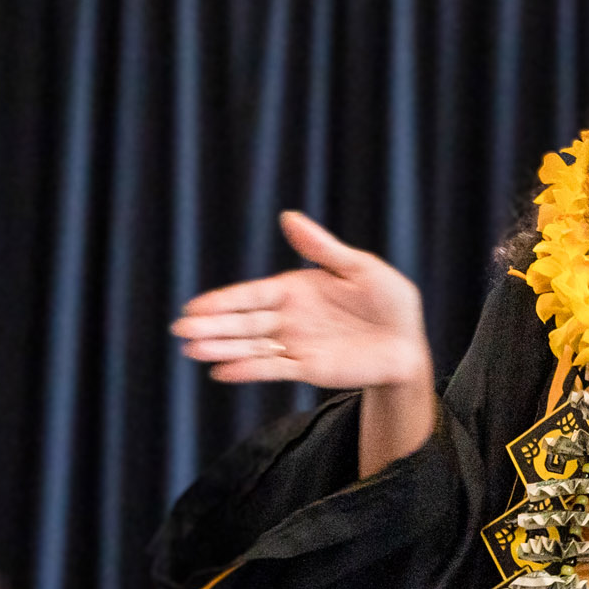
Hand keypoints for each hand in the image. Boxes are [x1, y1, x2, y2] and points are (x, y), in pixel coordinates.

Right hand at [174, 211, 431, 388]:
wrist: (408, 343)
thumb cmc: (389, 300)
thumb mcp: (361, 268)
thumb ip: (323, 248)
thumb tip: (288, 216)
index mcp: (296, 289)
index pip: (251, 295)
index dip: (223, 301)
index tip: (193, 306)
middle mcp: (289, 318)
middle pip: (244, 322)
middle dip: (213, 326)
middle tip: (180, 330)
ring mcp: (296, 344)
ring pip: (252, 347)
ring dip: (223, 349)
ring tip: (192, 351)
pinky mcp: (308, 368)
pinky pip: (274, 369)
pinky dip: (248, 370)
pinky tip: (221, 372)